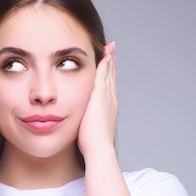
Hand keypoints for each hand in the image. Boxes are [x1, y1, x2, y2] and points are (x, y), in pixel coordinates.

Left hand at [78, 42, 117, 157]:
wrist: (99, 148)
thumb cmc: (92, 145)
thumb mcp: (90, 132)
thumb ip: (86, 126)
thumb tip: (82, 130)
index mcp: (109, 109)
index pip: (109, 89)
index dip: (109, 77)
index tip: (109, 67)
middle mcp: (111, 101)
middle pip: (112, 78)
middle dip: (112, 65)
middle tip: (113, 51)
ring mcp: (107, 97)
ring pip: (109, 74)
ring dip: (110, 60)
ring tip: (110, 48)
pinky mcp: (101, 95)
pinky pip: (104, 75)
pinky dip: (105, 64)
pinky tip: (105, 53)